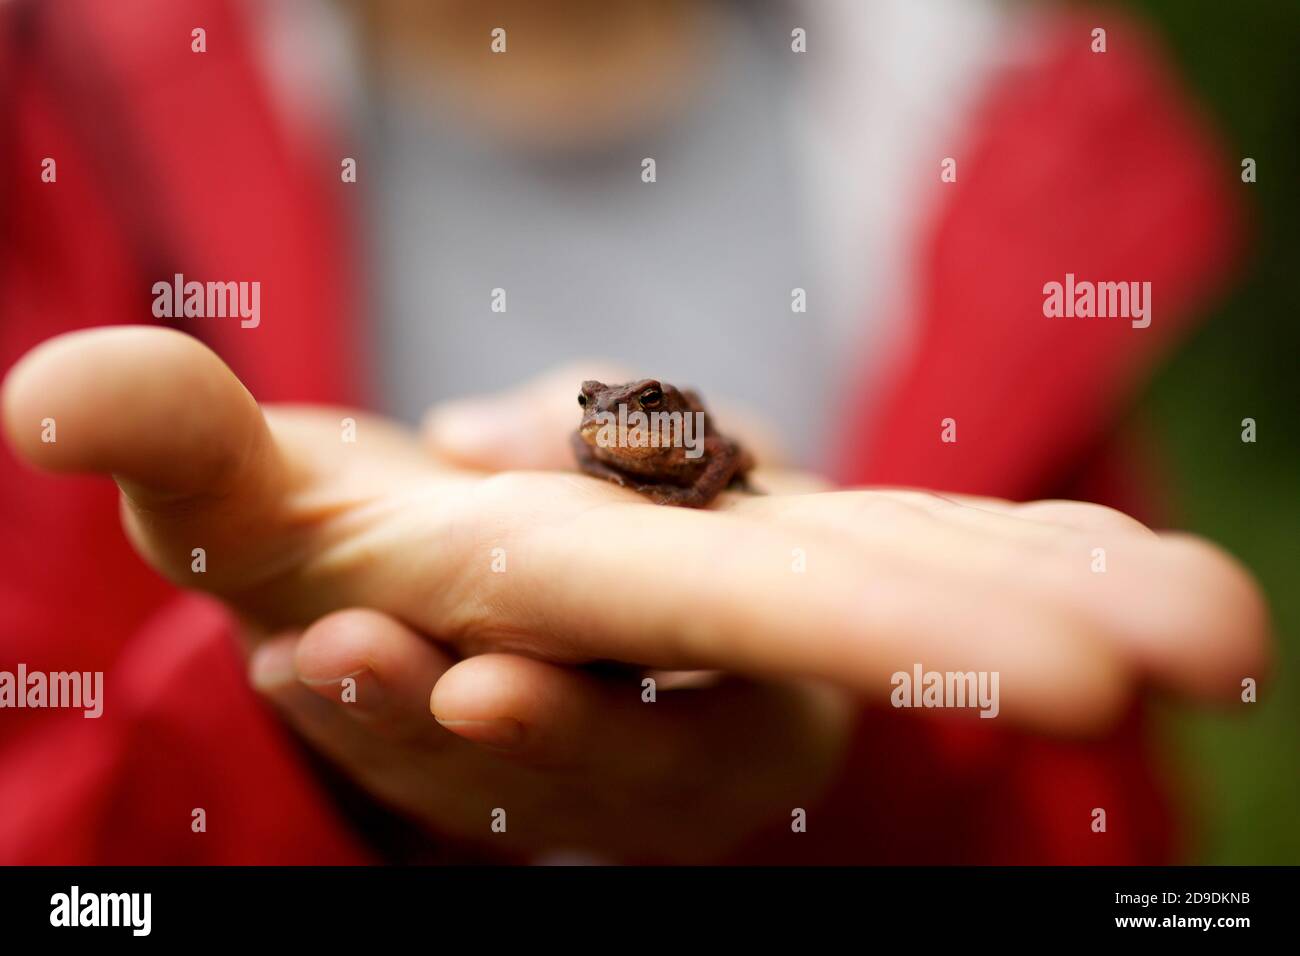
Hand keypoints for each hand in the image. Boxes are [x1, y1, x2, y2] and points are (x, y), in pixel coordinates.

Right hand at [3, 327, 1268, 729]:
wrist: (451, 592)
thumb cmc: (336, 549)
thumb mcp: (243, 509)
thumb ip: (169, 457)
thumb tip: (51, 398)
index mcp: (508, 649)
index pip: (554, 674)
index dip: (564, 701)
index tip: (652, 671)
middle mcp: (650, 672)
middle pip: (784, 673)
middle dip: (922, 668)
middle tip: (1100, 676)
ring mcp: (753, 628)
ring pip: (906, 622)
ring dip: (1046, 623)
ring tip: (1213, 637)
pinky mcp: (817, 574)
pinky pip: (944, 561)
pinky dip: (1046, 569)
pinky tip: (1182, 599)